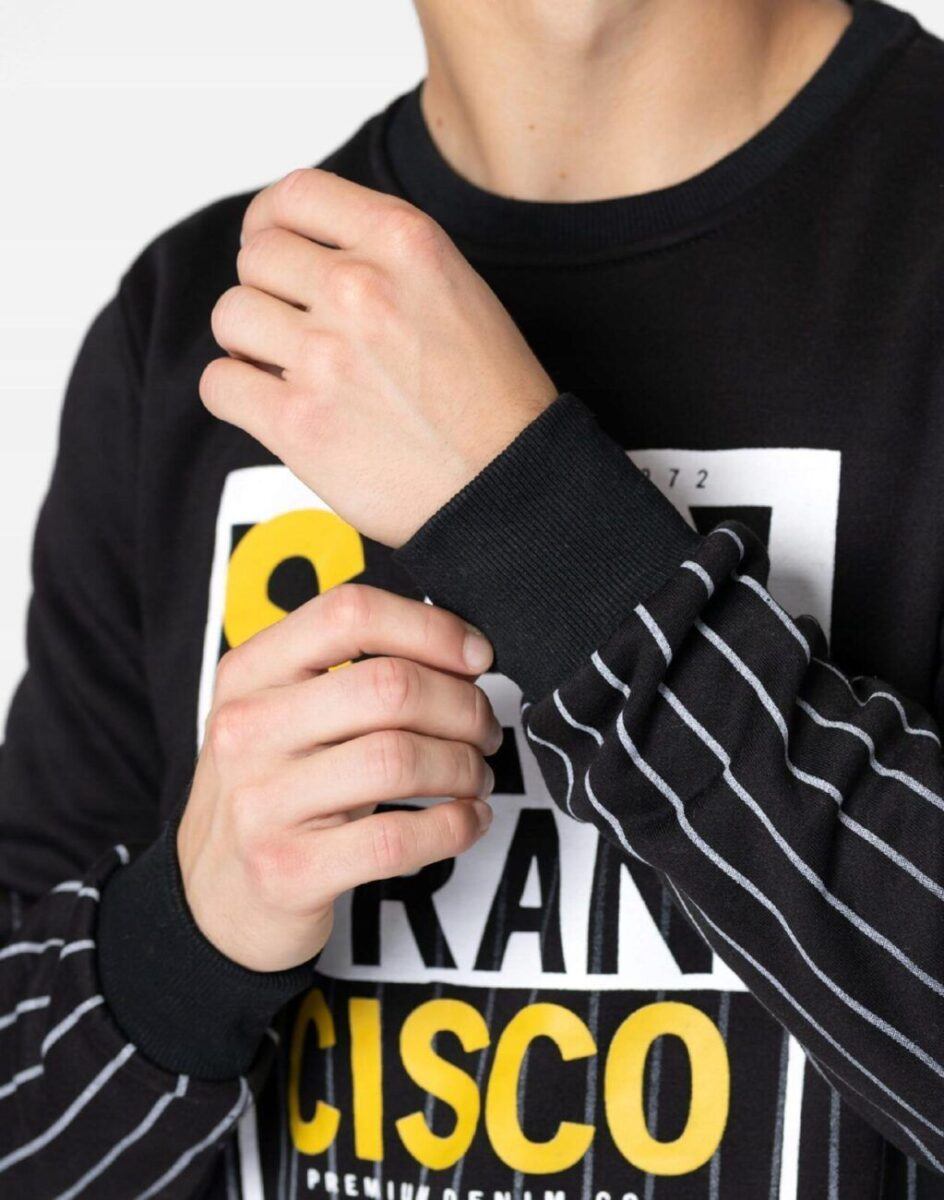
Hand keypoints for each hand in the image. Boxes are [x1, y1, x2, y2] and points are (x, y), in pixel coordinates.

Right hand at [177, 584, 500, 971]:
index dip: (430, 628)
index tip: (476, 657)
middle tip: (485, 731)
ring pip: (399, 759)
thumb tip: (461, 653)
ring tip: (477, 777)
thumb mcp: (284, 715)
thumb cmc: (274, 790)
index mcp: (250, 672)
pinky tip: (467, 821)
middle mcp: (248, 728)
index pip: (349, 613)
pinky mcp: (286, 870)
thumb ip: (350, 673)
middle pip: (390, 687)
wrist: (214, 897)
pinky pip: (396, 839)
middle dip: (464, 707)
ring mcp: (261, 802)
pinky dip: (454, 827)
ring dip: (464, 767)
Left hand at [199, 167, 558, 546]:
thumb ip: (385, 259)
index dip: (269, 221)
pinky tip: (271, 406)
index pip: (296, 194)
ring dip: (248, 342)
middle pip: (255, 258)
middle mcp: (359, 287)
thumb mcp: (457, 289)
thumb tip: (307, 253)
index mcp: (404, 242)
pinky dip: (236, 393)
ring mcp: (324, 355)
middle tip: (292, 328)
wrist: (507, 485)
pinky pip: (220, 384)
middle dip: (266, 291)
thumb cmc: (492, 401)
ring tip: (284, 369)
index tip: (270, 246)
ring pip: (230, 316)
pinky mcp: (298, 422)